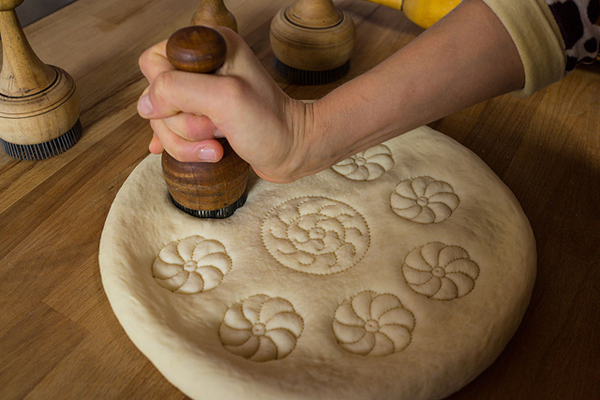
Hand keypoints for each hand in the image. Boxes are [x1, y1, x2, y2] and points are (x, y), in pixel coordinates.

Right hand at [137, 27, 313, 182]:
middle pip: (155, 96)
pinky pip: (172, 133)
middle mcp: (202, 67)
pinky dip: (182, 147)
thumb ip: (177, 90)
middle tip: (216, 128)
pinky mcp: (203, 119)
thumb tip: (145, 104)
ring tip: (219, 145)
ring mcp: (201, 95)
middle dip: (182, 123)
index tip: (200, 107)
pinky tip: (196, 152)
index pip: (153, 62)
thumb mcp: (224, 99)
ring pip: (163, 121)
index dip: (167, 91)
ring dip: (187, 142)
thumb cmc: (270, 125)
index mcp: (208, 46)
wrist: (294, 152)